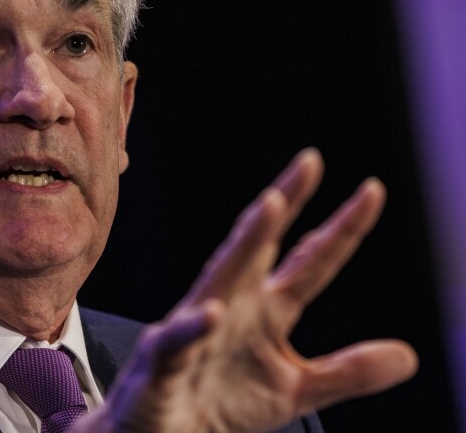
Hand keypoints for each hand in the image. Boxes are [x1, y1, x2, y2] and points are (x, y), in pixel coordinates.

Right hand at [77, 148, 417, 432]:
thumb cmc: (218, 405)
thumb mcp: (296, 390)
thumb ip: (346, 371)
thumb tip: (406, 355)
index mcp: (264, 311)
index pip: (309, 263)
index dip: (342, 230)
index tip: (371, 192)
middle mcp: (230, 307)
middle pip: (259, 248)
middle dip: (283, 204)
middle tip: (309, 164)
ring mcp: (195, 330)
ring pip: (220, 277)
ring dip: (244, 242)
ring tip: (270, 207)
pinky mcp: (163, 362)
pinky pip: (176, 340)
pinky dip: (191, 327)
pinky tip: (209, 313)